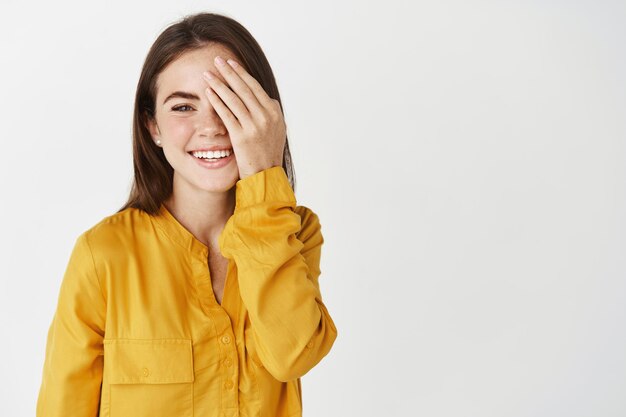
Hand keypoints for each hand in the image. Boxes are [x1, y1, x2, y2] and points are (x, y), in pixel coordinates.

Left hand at [202, 56, 285, 179]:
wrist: (266, 176)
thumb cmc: (267, 154)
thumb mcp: (276, 130)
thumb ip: (269, 113)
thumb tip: (264, 98)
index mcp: (274, 113)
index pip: (255, 87)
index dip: (241, 73)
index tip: (230, 63)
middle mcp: (266, 117)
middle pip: (244, 88)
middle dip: (229, 72)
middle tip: (217, 60)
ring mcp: (255, 126)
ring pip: (234, 99)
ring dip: (219, 83)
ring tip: (207, 73)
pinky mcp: (242, 136)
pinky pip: (227, 114)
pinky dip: (217, 101)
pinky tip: (208, 93)